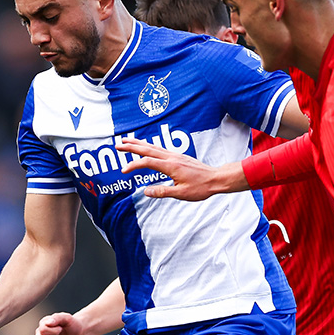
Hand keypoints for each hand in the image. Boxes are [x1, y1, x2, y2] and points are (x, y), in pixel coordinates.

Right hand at [117, 138, 242, 199]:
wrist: (216, 179)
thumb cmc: (200, 187)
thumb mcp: (181, 193)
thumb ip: (163, 191)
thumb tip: (146, 191)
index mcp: (171, 166)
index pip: (147, 162)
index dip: (134, 165)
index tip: (123, 171)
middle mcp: (172, 157)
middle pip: (148, 149)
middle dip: (132, 146)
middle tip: (117, 144)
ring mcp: (175, 155)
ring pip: (154, 147)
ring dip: (139, 143)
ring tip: (127, 141)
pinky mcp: (178, 156)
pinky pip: (160, 148)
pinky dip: (149, 146)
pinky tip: (146, 147)